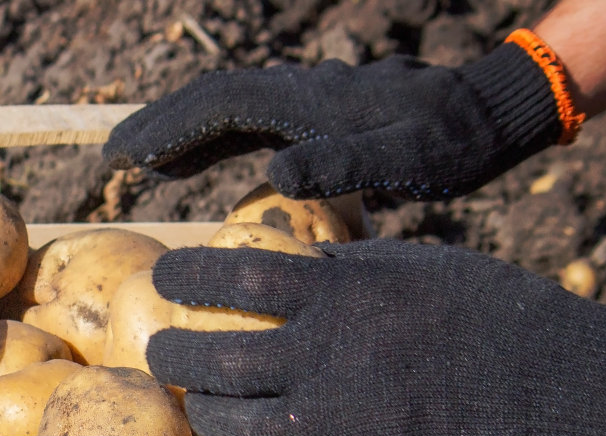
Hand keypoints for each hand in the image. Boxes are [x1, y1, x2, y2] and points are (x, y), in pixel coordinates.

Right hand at [104, 33, 580, 200]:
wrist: (492, 114)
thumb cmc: (453, 145)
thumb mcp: (408, 160)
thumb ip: (345, 164)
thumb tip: (276, 174)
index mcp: (309, 101)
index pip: (220, 107)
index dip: (167, 128)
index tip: (123, 155)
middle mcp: (300, 93)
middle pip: (213, 102)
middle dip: (161, 126)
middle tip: (113, 158)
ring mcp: (307, 103)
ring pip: (229, 112)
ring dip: (183, 135)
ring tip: (141, 165)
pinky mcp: (318, 118)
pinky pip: (251, 125)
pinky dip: (215, 143)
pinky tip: (197, 169)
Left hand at [145, 240, 605, 435]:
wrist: (547, 382)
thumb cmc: (487, 308)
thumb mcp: (410, 265)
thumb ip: (343, 270)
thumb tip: (292, 265)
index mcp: (337, 293)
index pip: (236, 278)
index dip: (188, 278)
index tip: (163, 278)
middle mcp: (323, 356)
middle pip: (215, 359)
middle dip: (173, 354)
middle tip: (159, 351)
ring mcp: (336, 419)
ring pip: (237, 424)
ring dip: (209, 412)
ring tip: (200, 401)